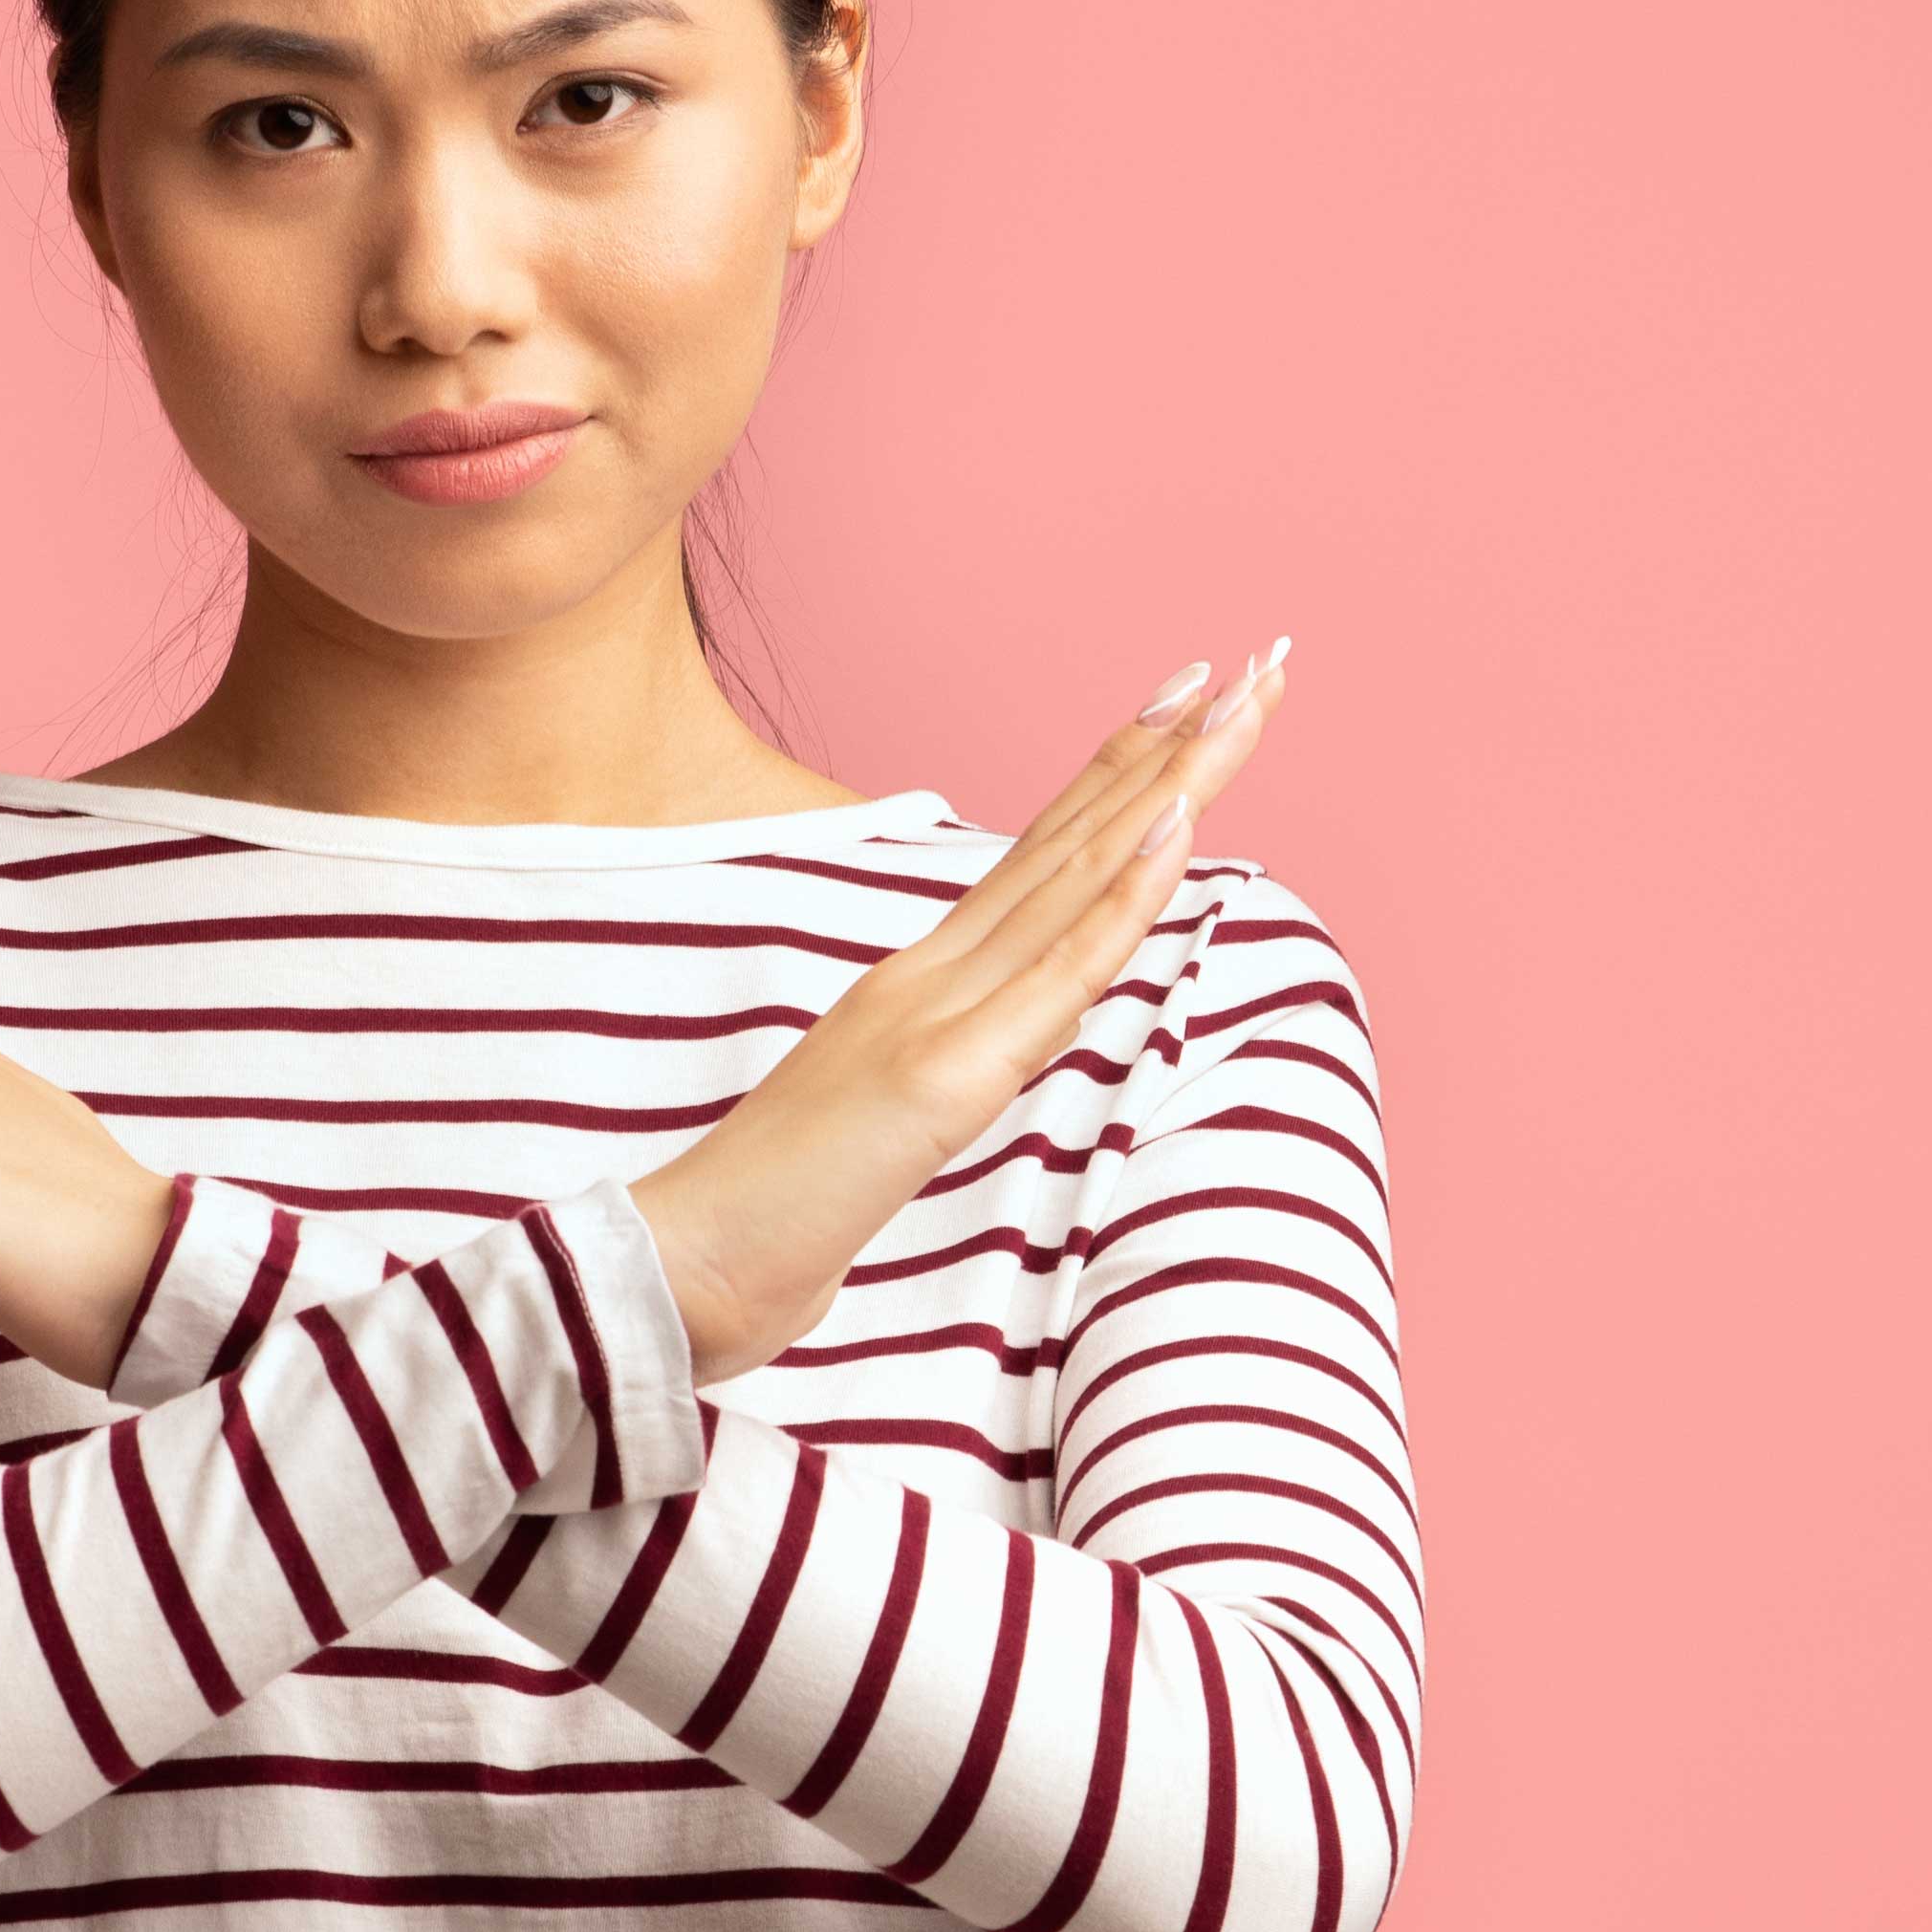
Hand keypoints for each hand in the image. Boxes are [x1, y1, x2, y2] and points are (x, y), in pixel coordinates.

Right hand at [634, 641, 1286, 1385]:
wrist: (678, 1267)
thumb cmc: (771, 1217)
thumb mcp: (874, 1130)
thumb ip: (919, 1086)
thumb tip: (963, 1077)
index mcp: (918, 985)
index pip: (1039, 865)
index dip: (1115, 781)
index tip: (1183, 709)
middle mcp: (929, 973)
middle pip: (1072, 842)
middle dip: (1170, 749)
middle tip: (1252, 663)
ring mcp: (934, 1014)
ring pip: (1077, 876)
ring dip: (1170, 781)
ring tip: (1241, 699)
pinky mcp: (942, 1077)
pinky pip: (1057, 973)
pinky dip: (1124, 893)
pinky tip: (1179, 820)